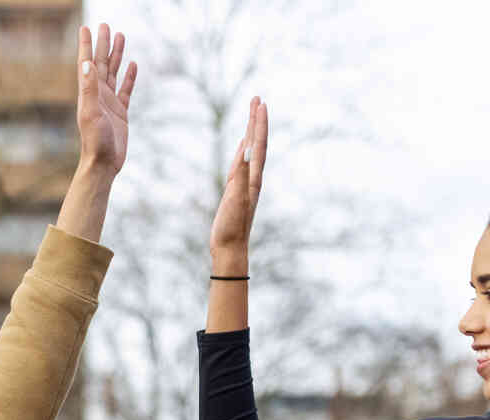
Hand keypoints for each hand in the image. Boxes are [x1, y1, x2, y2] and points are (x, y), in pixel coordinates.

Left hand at [75, 23, 136, 175]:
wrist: (103, 164)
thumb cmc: (94, 142)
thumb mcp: (91, 113)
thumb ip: (89, 88)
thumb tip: (87, 63)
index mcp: (89, 93)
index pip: (87, 63)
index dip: (87, 45)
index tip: (86, 28)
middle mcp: (98, 95)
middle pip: (102, 63)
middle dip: (104, 44)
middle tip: (106, 25)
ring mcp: (110, 103)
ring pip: (114, 73)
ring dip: (116, 55)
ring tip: (120, 36)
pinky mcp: (121, 112)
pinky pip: (126, 89)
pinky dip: (129, 76)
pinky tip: (132, 64)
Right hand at [209, 96, 267, 268]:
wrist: (230, 250)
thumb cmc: (232, 228)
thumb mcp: (235, 200)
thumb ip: (241, 176)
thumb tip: (246, 151)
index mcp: (253, 179)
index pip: (259, 145)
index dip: (259, 124)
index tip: (260, 103)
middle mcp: (252, 178)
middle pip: (256, 144)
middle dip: (256, 121)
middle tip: (257, 99)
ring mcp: (244, 184)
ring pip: (250, 152)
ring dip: (251, 132)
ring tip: (252, 115)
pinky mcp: (235, 191)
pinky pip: (241, 164)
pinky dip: (243, 151)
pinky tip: (243, 145)